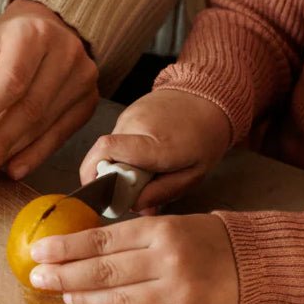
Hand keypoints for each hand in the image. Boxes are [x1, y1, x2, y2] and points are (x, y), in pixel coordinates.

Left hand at [0, 0, 98, 184]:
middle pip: (30, 108)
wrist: (54, 27)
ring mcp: (83, 79)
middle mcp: (65, 54)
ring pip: (44, 125)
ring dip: (12, 152)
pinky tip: (14, 167)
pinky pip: (61, 135)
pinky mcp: (89, 101)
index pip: (11, 78)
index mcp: (33, 34)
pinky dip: (35, 155)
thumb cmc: (14, 40)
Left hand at [28, 213, 238, 303]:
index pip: (102, 241)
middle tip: (36, 278)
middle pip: (103, 271)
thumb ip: (128, 239)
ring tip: (63, 295)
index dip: (66, 248)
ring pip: (117, 301)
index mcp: (159, 230)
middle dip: (64, 275)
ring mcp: (176, 292)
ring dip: (84, 299)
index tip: (39, 252)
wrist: (250, 259)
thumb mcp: (166, 225)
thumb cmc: (200, 238)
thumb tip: (80, 252)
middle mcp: (166, 260)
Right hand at [80, 89, 231, 212]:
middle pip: (105, 157)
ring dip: (121, 165)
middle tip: (136, 187)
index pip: (107, 150)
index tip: (105, 195)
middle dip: (113, 178)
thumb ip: (163, 192)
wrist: (208, 97)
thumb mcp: (194, 174)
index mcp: (156, 144)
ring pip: (109, 150)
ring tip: (147, 167)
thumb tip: (134, 206)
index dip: (96, 174)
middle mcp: (136, 125)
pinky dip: (125, 152)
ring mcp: (129, 115)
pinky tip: (147, 153)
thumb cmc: (205, 137)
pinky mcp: (127, 112)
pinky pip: (117, 139)